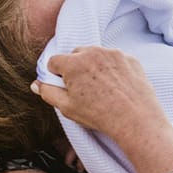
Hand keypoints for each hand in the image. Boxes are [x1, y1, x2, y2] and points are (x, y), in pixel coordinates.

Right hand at [32, 46, 168, 144]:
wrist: (136, 119)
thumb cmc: (100, 115)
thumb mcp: (67, 108)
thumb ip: (48, 92)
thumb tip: (36, 84)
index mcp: (73, 63)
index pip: (54, 61)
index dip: (57, 76)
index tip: (66, 88)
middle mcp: (93, 52)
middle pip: (75, 55)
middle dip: (75, 68)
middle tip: (85, 89)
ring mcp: (113, 54)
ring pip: (96, 55)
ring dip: (94, 67)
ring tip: (102, 89)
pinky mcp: (130, 58)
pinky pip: (115, 60)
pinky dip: (113, 69)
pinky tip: (117, 87)